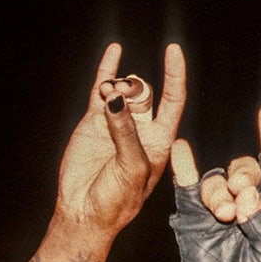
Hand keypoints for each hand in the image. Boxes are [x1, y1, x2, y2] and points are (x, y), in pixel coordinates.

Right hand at [56, 44, 185, 235]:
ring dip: (117, 85)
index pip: (174, 101)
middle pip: (146, 92)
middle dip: (135, 87)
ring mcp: (118, 123)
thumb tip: (117, 101)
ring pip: (124, 90)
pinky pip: (101, 90)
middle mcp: (142, 129)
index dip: (175, 75)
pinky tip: (114, 50)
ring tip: (108, 97)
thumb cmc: (117, 199)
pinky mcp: (94, 122)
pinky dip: (107, 70)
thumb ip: (126, 135)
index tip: (173, 50)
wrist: (85, 211)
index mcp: (160, 141)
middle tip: (120, 97)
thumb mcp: (131, 169)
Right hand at [169, 105, 260, 261]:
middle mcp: (250, 198)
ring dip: (220, 193)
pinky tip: (182, 150)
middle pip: (245, 167)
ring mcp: (221, 205)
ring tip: (225, 216)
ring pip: (217, 180)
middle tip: (242, 198)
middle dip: (243, 176)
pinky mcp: (195, 217)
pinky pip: (189, 186)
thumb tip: (246, 194)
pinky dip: (185, 167)